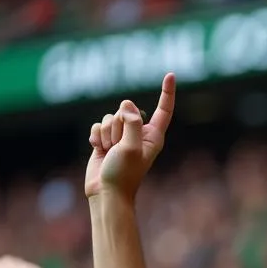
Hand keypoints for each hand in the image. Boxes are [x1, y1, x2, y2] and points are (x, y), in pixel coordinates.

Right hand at [85, 73, 176, 199]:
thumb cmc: (123, 174)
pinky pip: (97, 125)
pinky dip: (96, 137)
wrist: (106, 193)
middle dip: (118, 125)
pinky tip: (99, 151)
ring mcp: (121, 137)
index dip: (167, 92)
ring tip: (110, 152)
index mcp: (153, 136)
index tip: (171, 74)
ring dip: (106, 134)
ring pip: (109, 117)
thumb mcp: (131, 147)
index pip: (163, 110)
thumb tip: (126, 105)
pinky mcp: (105, 140)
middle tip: (119, 147)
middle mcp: (139, 134)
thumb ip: (131, 123)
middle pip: (125, 110)